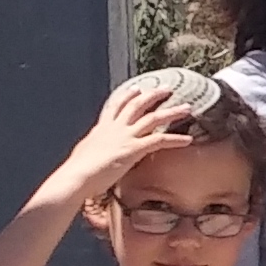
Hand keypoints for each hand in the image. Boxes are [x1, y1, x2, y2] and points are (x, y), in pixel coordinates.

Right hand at [49, 77, 201, 207]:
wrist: (77, 177)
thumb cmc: (78, 171)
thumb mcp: (84, 154)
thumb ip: (93, 148)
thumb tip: (91, 152)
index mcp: (102, 128)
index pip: (117, 106)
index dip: (128, 96)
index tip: (137, 88)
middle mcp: (115, 128)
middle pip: (138, 105)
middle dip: (153, 95)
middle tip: (167, 89)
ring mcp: (125, 136)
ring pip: (153, 118)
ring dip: (172, 112)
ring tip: (187, 108)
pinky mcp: (134, 149)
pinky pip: (160, 140)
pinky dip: (175, 139)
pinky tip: (188, 140)